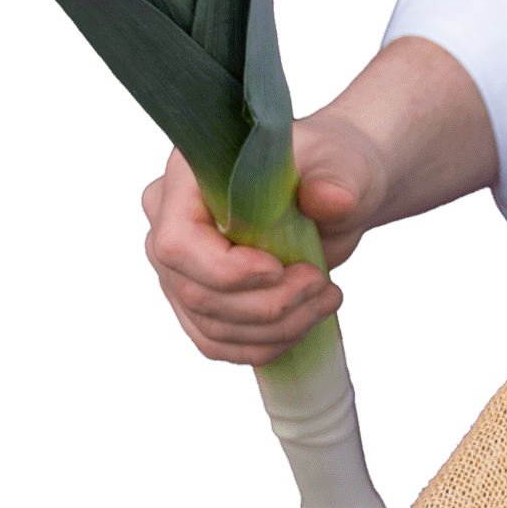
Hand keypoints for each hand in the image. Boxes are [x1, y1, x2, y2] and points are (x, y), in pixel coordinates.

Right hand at [143, 131, 378, 366]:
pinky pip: (217, 343)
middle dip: (266, 304)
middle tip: (319, 285)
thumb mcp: (339, 163)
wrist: (330, 193)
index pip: (177, 242)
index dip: (224, 270)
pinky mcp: (196, 303)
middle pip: (195, 292)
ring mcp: (178, 269)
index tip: (279, 270)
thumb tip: (333, 199)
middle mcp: (167, 225)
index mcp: (186, 179)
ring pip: (210, 324)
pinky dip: (265, 343)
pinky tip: (304, 321)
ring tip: (324, 300)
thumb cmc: (325, 169)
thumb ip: (335, 178)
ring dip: (276, 328)